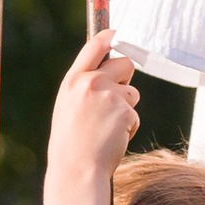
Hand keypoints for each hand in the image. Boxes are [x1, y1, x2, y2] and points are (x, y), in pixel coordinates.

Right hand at [47, 29, 138, 179]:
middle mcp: (90, 82)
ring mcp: (108, 95)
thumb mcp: (69, 106)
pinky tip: (112, 138)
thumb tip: (108, 70)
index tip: (119, 35)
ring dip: (126, 109)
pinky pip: (135, 114)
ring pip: (133, 93)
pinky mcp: (124, 111)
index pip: (96, 45)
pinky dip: (128, 127)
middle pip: (125, 63)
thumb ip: (85, 86)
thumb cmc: (72, 142)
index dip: (112, 37)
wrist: (76, 169)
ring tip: (106, 127)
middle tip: (114, 102)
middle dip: (126, 79)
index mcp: (73, 80)